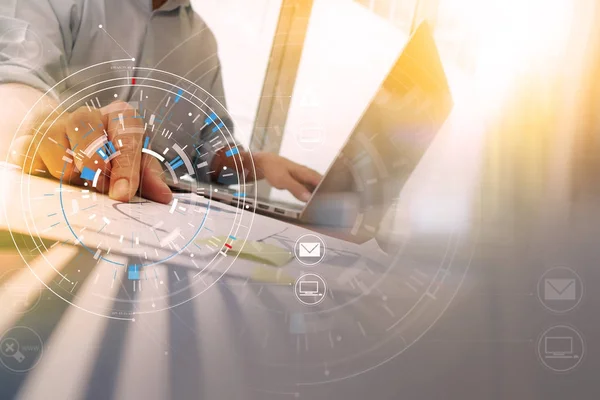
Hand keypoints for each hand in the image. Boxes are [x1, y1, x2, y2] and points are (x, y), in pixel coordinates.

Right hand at [10, 101, 172, 203]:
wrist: (66, 139)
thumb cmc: (109, 152)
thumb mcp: (135, 162)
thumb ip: (148, 178)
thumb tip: (164, 197)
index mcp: (120, 116)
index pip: (125, 140)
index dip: (125, 169)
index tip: (122, 193)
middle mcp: (87, 114)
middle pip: (90, 145)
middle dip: (97, 173)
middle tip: (100, 188)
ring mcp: (54, 125)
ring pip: (61, 160)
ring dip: (73, 179)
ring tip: (81, 179)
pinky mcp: (28, 141)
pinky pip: (36, 167)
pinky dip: (49, 179)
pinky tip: (58, 175)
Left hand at [252, 152, 321, 200]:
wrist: (265, 163)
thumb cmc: (274, 169)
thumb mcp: (283, 180)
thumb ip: (296, 188)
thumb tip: (308, 197)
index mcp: (306, 173)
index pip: (322, 182)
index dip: (327, 191)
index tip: (329, 201)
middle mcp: (307, 175)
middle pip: (321, 185)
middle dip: (325, 194)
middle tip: (326, 206)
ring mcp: (304, 178)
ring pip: (315, 187)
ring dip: (318, 195)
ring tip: (320, 206)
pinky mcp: (300, 182)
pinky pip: (309, 188)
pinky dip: (311, 195)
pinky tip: (311, 202)